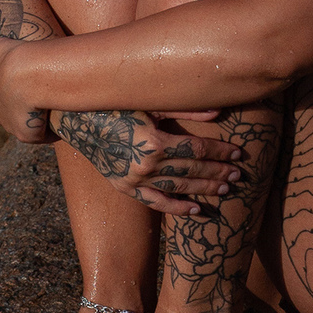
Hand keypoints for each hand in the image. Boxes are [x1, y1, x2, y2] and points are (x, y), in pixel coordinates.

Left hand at [0, 38, 53, 143]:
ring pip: (29, 125)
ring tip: (57, 108)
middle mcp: (1, 114)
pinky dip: (52, 131)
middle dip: (29, 111)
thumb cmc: (17, 58)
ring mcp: (12, 126)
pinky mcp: (26, 135)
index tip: (36, 85)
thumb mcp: (0, 48)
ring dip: (41, 120)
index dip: (21, 93)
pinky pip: (43, 135)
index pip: (8, 98)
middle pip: (17, 116)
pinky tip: (62, 120)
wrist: (26, 74)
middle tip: (48, 97)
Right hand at [51, 109, 242, 215]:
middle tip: (238, 174)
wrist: (74, 119)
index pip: (196, 149)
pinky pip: (155, 202)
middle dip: (217, 172)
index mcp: (154, 141)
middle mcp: (145, 165)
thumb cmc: (113, 103)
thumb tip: (218, 111)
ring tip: (226, 189)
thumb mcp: (149, 102)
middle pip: (191, 170)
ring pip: (178, 187)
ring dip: (204, 189)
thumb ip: (184, 109)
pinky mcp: (124, 187)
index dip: (219, 151)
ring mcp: (134, 180)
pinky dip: (177, 208)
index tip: (238, 152)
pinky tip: (196, 210)